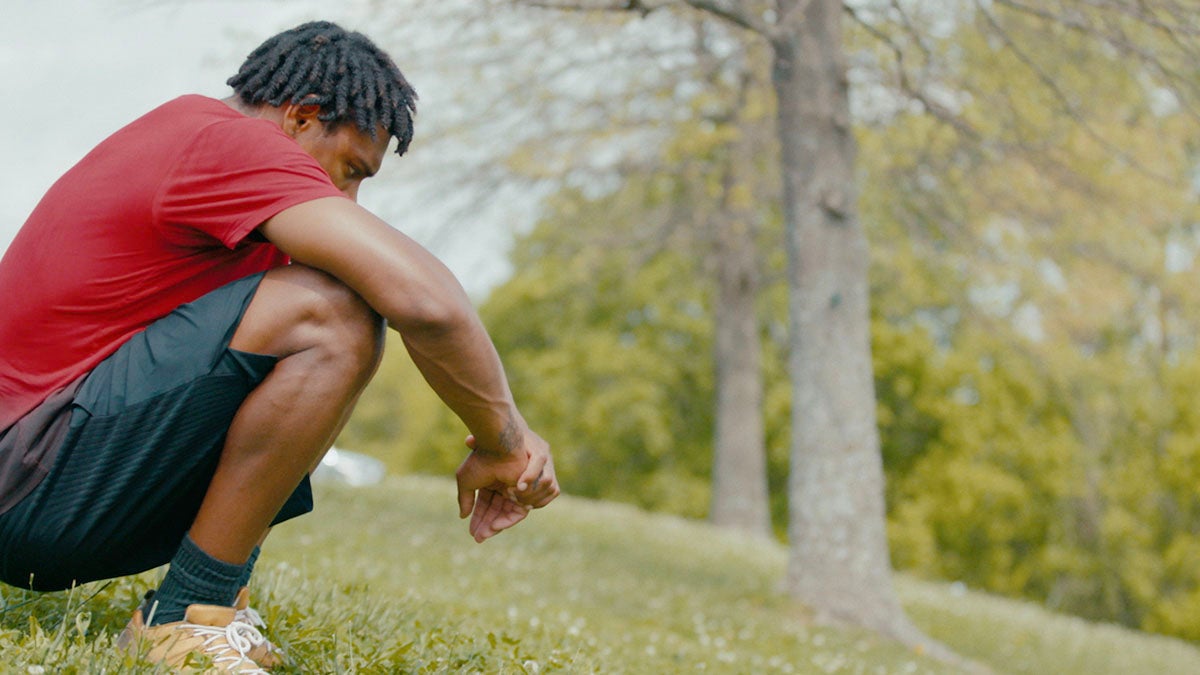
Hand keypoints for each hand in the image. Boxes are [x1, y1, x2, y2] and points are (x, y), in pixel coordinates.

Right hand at [454, 428, 559, 542]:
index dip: (477, 517)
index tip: (471, 530)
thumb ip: (465, 499)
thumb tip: (463, 516)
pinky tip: (493, 527)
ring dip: (494, 525)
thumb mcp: (466, 480)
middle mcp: (503, 485)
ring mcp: (513, 488)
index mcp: (490, 480)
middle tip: (477, 537)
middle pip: (495, 510)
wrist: (499, 448)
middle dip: (486, 525)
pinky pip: (517, 511)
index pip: (484, 504)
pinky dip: (506, 520)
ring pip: (505, 512)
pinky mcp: (524, 492)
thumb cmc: (481, 460)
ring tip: (483, 534)